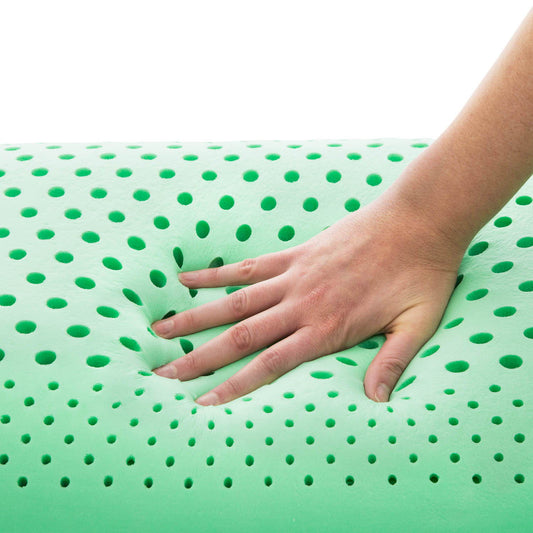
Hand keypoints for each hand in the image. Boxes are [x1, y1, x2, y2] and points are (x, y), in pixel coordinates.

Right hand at [151, 193, 465, 405]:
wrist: (418, 220)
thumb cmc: (420, 274)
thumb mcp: (417, 324)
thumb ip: (392, 362)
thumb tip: (376, 401)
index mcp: (327, 328)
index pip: (270, 365)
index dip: (234, 386)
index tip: (202, 403)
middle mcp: (301, 304)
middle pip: (240, 336)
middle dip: (198, 358)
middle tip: (163, 374)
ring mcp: (293, 276)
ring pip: (233, 301)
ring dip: (195, 316)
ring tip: (160, 329)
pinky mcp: (294, 253)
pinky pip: (248, 266)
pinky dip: (216, 273)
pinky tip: (188, 278)